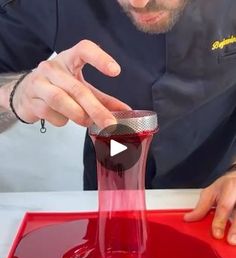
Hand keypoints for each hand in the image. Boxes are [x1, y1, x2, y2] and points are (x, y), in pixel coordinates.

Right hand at [9, 40, 130, 127]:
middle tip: (110, 123)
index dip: (100, 58)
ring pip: (60, 100)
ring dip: (78, 115)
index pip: (84, 49)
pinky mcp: (32, 100)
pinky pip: (50, 113)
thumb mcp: (80, 87)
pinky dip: (62, 120)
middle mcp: (52, 68)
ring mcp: (39, 83)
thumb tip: (124, 111)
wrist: (25, 94)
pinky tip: (64, 118)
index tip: (116, 71)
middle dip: (96, 109)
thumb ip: (102, 99)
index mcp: (68, 59)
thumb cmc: (58, 87)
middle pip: (76, 88)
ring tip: (88, 122)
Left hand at [184, 171, 235, 244]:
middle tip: (230, 241)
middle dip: (235, 229)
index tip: (217, 234)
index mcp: (229, 189)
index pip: (224, 207)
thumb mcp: (211, 193)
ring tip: (234, 242)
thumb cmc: (226, 187)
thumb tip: (189, 218)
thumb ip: (202, 207)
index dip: (220, 221)